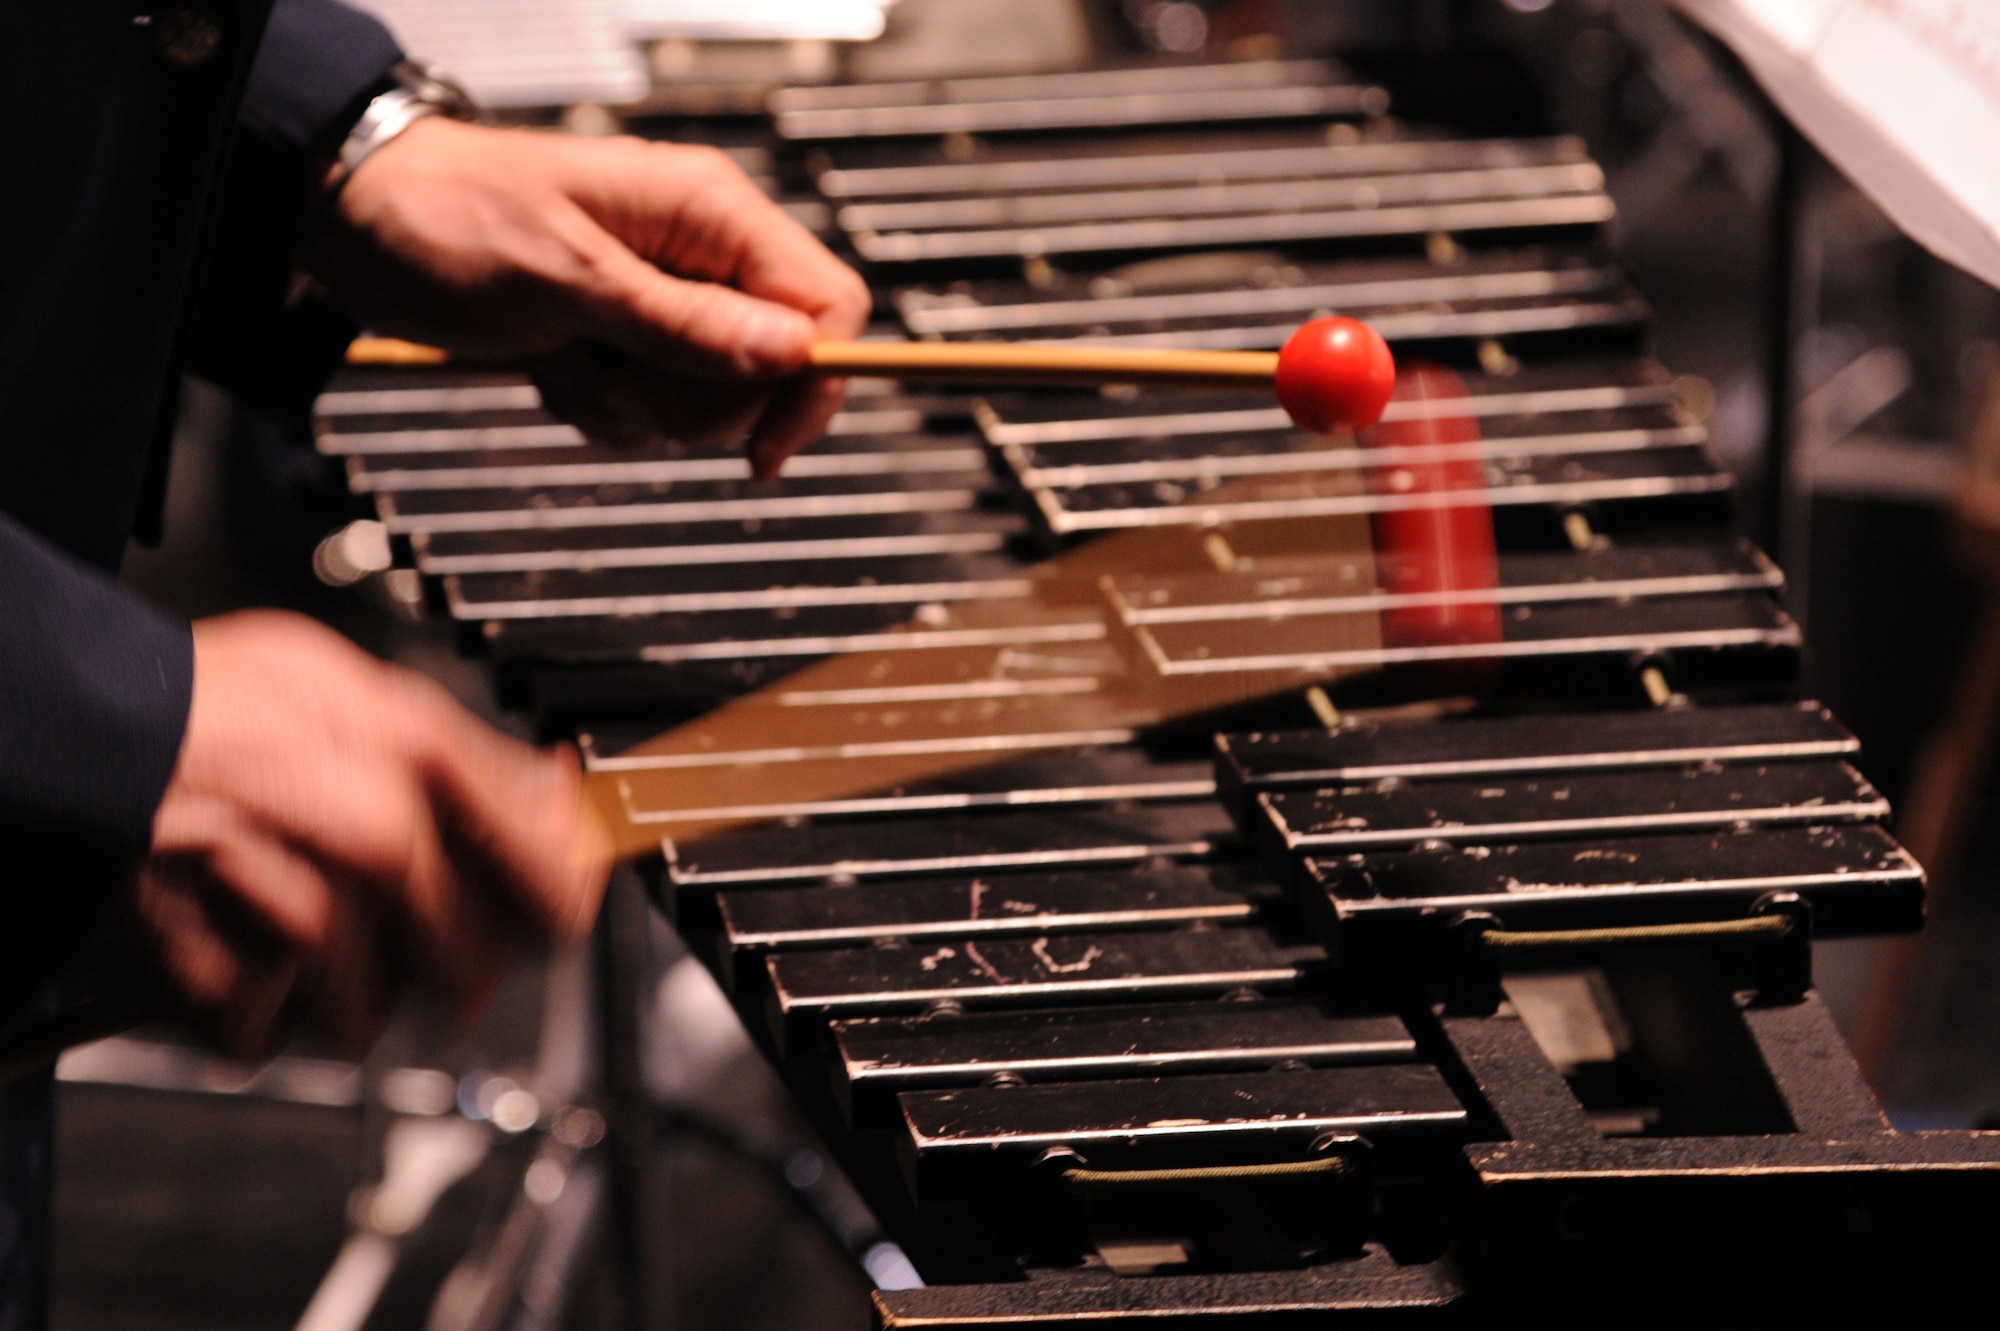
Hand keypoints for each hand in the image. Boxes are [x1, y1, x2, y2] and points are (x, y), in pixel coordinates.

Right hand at [138, 611, 609, 1057]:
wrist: (56, 735)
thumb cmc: (193, 701)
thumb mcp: (348, 684)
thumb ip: (467, 754)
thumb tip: (556, 794)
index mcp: (421, 764)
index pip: (554, 879)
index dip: (559, 904)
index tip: (552, 914)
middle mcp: (379, 847)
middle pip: (470, 969)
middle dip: (434, 959)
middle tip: (378, 916)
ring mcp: (304, 923)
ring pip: (369, 1013)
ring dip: (329, 986)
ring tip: (274, 915)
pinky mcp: (223, 985)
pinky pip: (264, 1036)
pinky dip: (236, 1008)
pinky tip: (214, 939)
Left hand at [308, 119, 871, 477]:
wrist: (363, 219)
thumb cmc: (455, 220)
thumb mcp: (571, 280)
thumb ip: (686, 323)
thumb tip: (792, 352)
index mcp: (709, 214)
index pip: (827, 307)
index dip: (811, 385)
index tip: (763, 448)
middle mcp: (703, 254)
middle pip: (770, 371)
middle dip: (691, 403)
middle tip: (612, 375)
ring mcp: (668, 297)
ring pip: (708, 401)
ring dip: (633, 406)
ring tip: (564, 359)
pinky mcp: (631, 335)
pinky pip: (654, 407)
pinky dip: (603, 406)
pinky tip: (552, 367)